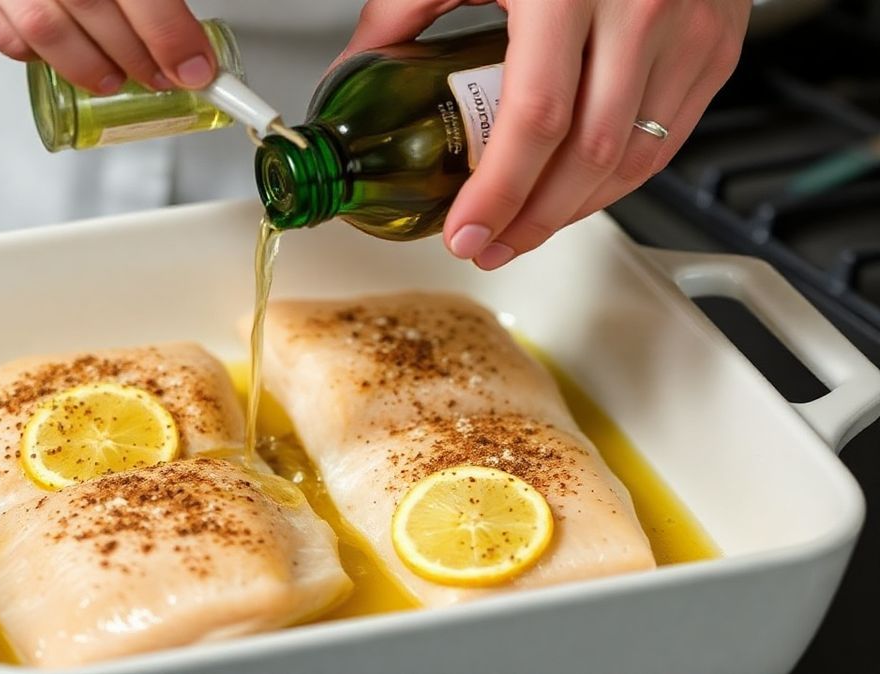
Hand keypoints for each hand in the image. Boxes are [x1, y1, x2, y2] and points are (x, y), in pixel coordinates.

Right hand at [0, 0, 215, 92]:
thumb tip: (180, 17)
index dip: (169, 33)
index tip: (195, 66)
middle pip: (94, 10)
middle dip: (138, 55)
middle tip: (165, 76)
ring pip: (45, 33)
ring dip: (89, 67)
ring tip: (116, 78)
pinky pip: (1, 34)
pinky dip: (35, 56)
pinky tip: (61, 58)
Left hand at [340, 0, 750, 268]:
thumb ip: (408, 6)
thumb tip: (361, 66)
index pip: (536, 119)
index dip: (498, 191)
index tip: (465, 232)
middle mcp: (641, 8)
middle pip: (587, 156)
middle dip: (531, 220)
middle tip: (487, 245)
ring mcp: (690, 30)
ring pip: (634, 159)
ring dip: (574, 211)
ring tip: (524, 232)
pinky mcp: (717, 45)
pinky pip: (668, 138)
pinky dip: (620, 178)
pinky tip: (578, 193)